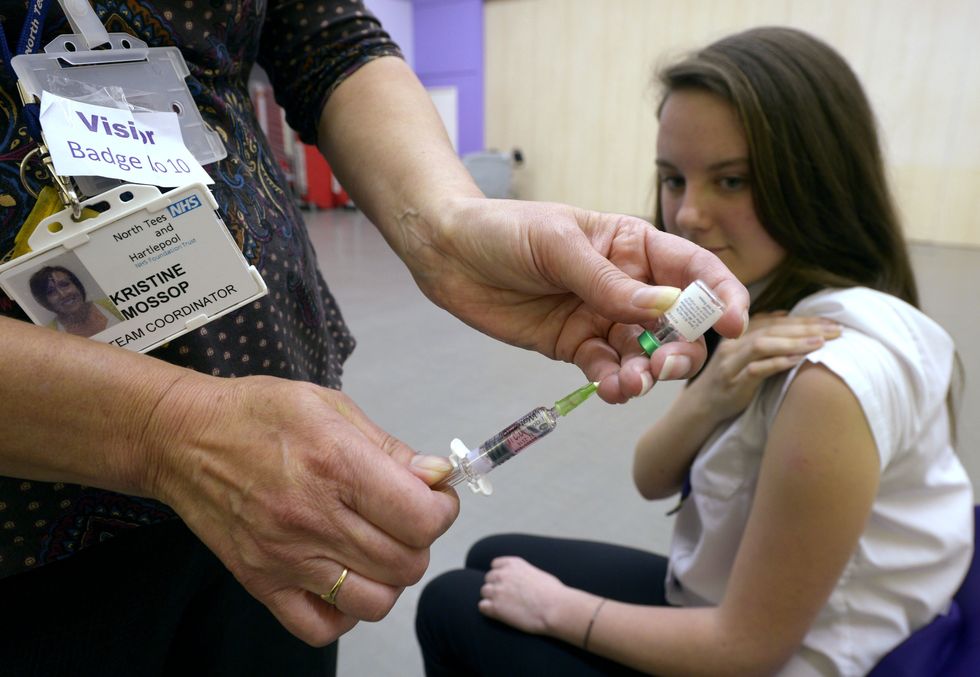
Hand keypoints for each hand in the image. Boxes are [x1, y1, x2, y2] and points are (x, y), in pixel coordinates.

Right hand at [140, 373, 459, 646]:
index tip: (434, 497)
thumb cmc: (259, 414)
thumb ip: (389, 447)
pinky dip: (345, 613)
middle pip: (406, 563)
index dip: (442, 510)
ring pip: (374, 602)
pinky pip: (321, 627)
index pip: (421, 517)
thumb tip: (438, 477)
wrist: (182, 438)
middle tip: (404, 517)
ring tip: (376, 547)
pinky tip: (344, 578)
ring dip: (389, 578)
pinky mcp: (260, 583)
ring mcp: (284, 558)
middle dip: (419, 540)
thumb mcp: (331, 406)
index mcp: (336, 464)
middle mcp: (312, 518)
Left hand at [398, 197, 749, 402]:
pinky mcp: (575, 345)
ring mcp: (602, 317)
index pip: (693, 270)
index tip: (734, 324)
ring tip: (631, 384)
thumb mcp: (559, 246)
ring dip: (648, 374)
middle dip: (682, 348)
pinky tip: (612, 389)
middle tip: (666, 367)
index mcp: (634, 246)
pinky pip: (607, 369)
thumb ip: (609, 282)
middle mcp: (628, 284)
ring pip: (645, 353)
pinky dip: (615, 383)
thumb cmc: (505, 231)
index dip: (720, 295)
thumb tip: (665, 309)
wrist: (448, 253)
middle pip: (677, 323)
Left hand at [477, 556, 568, 634]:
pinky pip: (482, 606)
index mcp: (513, 564)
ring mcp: (497, 590)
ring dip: (491, 598)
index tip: (506, 583)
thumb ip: (524, 574)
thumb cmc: (554, 593)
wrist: (554, 608)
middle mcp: (502, 574)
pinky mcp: (495, 608)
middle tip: (506, 598)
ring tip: (504, 607)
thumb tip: (524, 581)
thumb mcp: (538, 574)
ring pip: (484, 592)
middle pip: (488, 578)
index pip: (495, 564)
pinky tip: (499, 614)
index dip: (500, 574)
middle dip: (496, 587)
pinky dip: (488, 610)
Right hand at [685, 313, 841, 423]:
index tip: (831, 321)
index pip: (775, 321)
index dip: (804, 319)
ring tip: (822, 342)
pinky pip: (756, 370)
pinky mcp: (733, 383)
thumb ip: (761, 335)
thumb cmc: (728, 379)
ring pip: (763, 345)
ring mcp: (732, 364)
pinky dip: (778, 363)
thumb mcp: (742, 353)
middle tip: (836, 330)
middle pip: (772, 329)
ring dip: (795, 342)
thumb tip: (786, 314)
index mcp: (738, 334)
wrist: (700, 406)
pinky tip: (798, 360)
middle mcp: (734, 344)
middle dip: (806, 328)